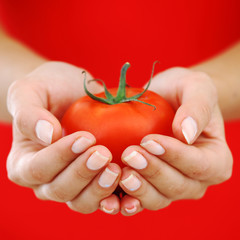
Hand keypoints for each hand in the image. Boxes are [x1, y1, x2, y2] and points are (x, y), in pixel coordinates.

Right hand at [7, 61, 120, 213]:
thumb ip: (29, 113)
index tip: (85, 137)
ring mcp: (72, 185)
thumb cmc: (48, 91)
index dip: (61, 157)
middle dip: (83, 174)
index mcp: (24, 163)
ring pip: (82, 201)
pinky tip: (130, 188)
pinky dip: (117, 198)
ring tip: (117, 169)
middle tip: (104, 153)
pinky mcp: (94, 183)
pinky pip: (104, 199)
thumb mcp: (29, 92)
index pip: (38, 168)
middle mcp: (46, 181)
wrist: (70, 93)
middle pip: (61, 190)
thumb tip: (48, 135)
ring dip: (100, 189)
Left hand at [104, 67, 232, 215]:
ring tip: (120, 172)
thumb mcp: (197, 88)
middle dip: (152, 172)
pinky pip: (139, 200)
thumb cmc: (184, 92)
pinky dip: (125, 201)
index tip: (149, 140)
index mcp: (215, 160)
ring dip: (138, 189)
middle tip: (129, 154)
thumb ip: (198, 108)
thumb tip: (186, 134)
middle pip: (177, 186)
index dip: (175, 156)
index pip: (199, 165)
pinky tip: (110, 196)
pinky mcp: (150, 187)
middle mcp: (196, 180)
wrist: (166, 100)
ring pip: (158, 199)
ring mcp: (172, 187)